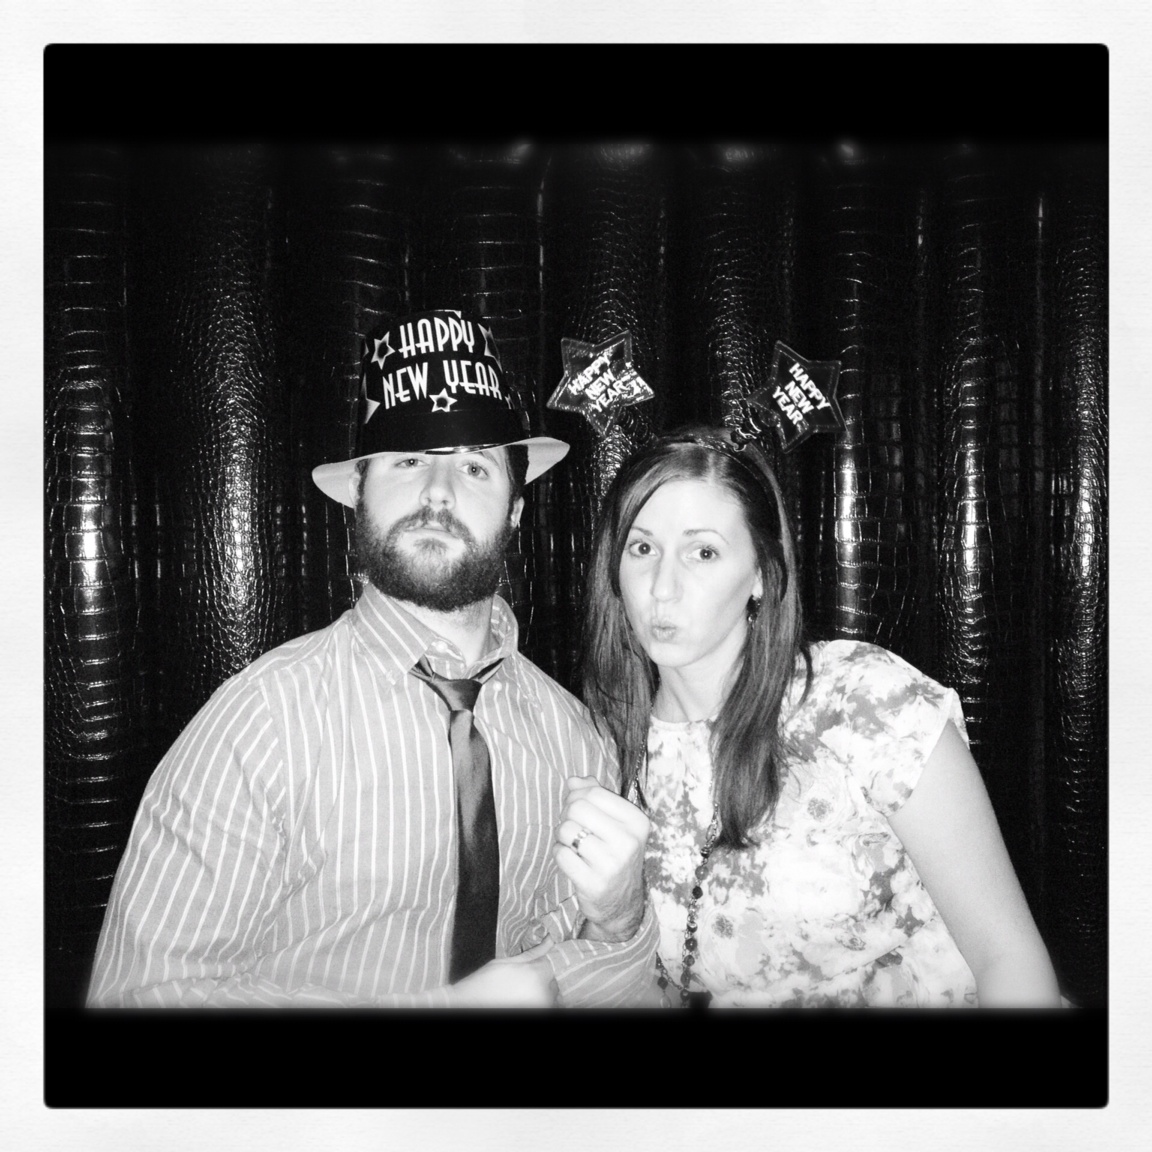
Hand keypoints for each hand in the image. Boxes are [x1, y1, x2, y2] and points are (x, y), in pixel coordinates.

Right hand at [450, 938, 558, 1007]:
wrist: (467, 1004)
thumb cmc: (484, 983)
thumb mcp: (506, 963)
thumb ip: (531, 953)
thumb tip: (550, 940)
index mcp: (535, 975)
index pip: (550, 965)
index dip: (540, 965)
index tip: (530, 969)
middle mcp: (542, 993)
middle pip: (552, 982)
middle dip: (541, 980)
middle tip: (522, 981)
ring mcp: (539, 1007)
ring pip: (550, 997)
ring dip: (541, 993)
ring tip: (520, 992)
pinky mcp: (535, 1014)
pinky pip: (544, 1007)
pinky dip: (538, 1003)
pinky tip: (521, 999)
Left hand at [553, 776, 649, 942]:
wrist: (621, 903)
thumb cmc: (614, 854)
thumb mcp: (613, 823)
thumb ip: (593, 796)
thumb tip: (573, 780)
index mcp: (637, 822)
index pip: (594, 792)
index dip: (577, 797)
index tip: (579, 810)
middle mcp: (629, 842)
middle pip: (577, 808)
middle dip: (567, 815)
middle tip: (572, 828)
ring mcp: (612, 865)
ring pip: (566, 830)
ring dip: (563, 836)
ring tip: (574, 846)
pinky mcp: (593, 884)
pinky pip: (560, 854)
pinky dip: (560, 854)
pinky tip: (573, 861)